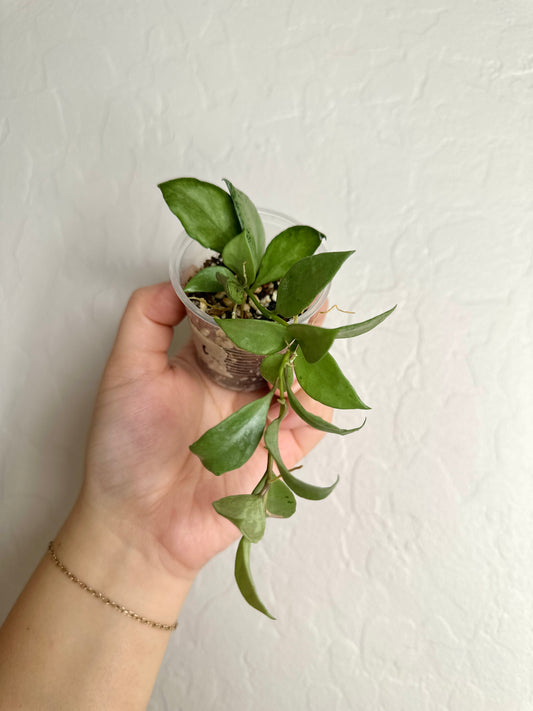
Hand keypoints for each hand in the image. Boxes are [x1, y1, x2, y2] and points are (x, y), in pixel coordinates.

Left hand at [80, 282, 330, 580]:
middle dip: (295, 324)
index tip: (274, 272)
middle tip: (310, 300)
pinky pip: (307, 428)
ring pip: (299, 382)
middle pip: (278, 348)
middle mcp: (237, 388)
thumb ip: (147, 318)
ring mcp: (258, 421)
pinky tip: (307, 391)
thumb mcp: (125, 370)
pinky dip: (314, 409)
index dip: (259, 298)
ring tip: (309, 344)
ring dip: (307, 363)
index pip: (242, 321)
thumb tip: (185, 274)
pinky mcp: (275, 456)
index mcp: (206, 364)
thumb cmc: (124, 447)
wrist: (135, 523)